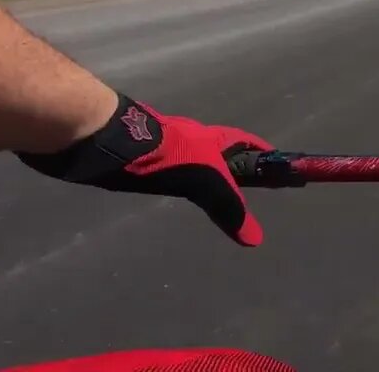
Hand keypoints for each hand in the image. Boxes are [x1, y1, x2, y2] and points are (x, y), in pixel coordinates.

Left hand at [17, 95, 271, 245]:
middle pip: (216, 149)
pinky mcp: (136, 156)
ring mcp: (161, 146)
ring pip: (186, 157)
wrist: (105, 141)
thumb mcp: (204, 182)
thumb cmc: (161, 156)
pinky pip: (160, 166)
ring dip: (197, 170)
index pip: (244, 141)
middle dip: (229, 164)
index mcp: (210, 138)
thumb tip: (256, 239)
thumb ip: (228, 207)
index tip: (273, 163)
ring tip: (201, 193)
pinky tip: (163, 189)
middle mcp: (189, 138)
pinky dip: (168, 176)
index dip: (260, 150)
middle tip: (237, 187)